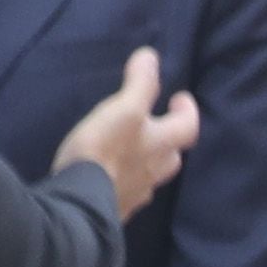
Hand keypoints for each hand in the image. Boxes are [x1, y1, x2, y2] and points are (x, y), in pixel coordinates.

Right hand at [47, 47, 201, 217]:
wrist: (78, 205)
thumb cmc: (104, 151)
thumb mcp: (122, 110)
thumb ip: (139, 84)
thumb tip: (151, 56)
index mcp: (160, 145)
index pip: (188, 127)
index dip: (188, 111)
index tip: (180, 97)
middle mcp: (154, 172)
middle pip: (172, 156)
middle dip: (168, 140)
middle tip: (158, 125)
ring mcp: (135, 194)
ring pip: (151, 176)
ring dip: (147, 162)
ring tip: (132, 150)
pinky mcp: (115, 210)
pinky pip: (127, 193)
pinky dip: (125, 181)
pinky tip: (109, 178)